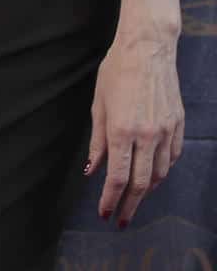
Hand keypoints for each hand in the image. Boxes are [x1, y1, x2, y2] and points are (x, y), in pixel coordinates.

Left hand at [87, 32, 183, 227]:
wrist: (148, 49)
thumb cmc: (115, 73)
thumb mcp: (98, 105)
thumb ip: (96, 141)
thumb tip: (93, 170)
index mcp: (122, 131)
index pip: (118, 178)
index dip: (110, 199)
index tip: (104, 214)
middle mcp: (147, 135)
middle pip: (142, 183)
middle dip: (130, 206)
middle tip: (121, 220)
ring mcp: (166, 131)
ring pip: (160, 174)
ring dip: (147, 191)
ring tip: (134, 200)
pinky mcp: (178, 125)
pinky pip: (172, 157)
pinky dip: (162, 171)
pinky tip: (153, 176)